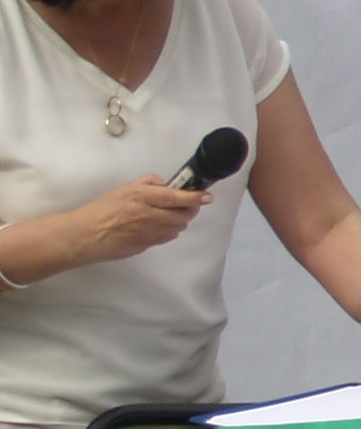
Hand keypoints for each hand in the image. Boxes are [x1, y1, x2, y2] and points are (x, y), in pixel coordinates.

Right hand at [70, 179, 207, 263]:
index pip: (177, 197)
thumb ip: (148, 183)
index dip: (195, 197)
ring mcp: (149, 232)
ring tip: (170, 214)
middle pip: (184, 214)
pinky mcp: (147, 244)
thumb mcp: (124, 188)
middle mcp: (149, 215)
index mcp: (142, 197)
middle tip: (188, 204)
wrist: (85, 234)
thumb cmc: (102, 210)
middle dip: (190, 209)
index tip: (206, 196)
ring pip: (178, 227)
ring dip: (180, 220)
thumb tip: (167, 184)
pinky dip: (169, 231)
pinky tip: (159, 226)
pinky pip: (167, 237)